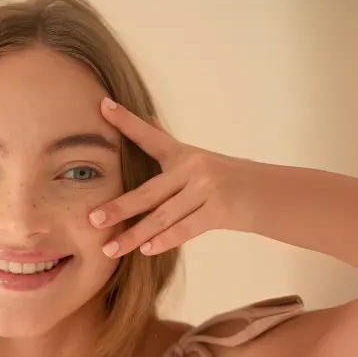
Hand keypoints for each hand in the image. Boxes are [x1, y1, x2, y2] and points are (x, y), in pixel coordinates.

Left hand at [89, 97, 258, 256]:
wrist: (264, 192)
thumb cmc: (221, 175)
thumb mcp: (194, 156)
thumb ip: (165, 141)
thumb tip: (145, 116)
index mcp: (181, 154)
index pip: (148, 136)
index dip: (126, 121)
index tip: (103, 106)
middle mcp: (192, 168)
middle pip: (148, 192)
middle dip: (119, 208)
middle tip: (93, 219)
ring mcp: (206, 189)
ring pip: (163, 217)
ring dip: (134, 236)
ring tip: (110, 249)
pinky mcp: (219, 211)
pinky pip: (185, 229)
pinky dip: (165, 240)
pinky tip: (145, 250)